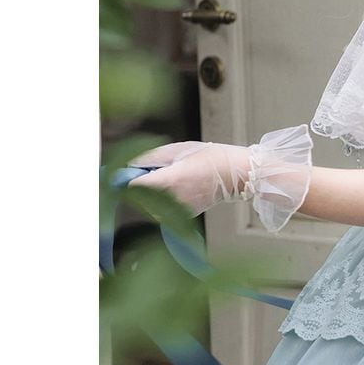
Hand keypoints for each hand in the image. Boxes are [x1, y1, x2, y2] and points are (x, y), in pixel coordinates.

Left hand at [133, 142, 251, 215]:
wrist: (234, 173)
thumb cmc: (209, 157)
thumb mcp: (176, 150)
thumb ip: (150, 158)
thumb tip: (129, 165)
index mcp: (167, 180)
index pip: (132, 186)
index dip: (129, 178)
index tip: (133, 173)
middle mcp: (171, 199)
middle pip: (139, 197)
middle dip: (142, 185)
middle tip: (157, 172)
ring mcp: (179, 209)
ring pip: (150, 206)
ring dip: (152, 195)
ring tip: (170, 180)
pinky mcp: (185, 214)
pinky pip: (165, 210)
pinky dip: (165, 201)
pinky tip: (178, 188)